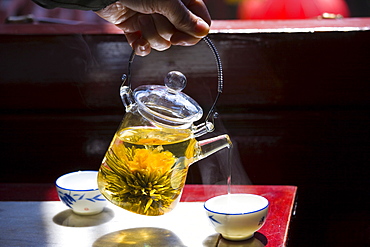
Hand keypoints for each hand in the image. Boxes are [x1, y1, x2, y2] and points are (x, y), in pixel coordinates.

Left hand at [95, 0, 210, 55]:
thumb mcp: (165, 1)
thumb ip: (184, 18)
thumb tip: (203, 32)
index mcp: (181, 1)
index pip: (200, 23)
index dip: (192, 34)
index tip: (180, 36)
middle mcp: (169, 11)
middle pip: (180, 35)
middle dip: (165, 30)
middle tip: (155, 17)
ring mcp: (152, 21)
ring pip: (163, 42)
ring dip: (150, 34)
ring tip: (140, 18)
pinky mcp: (137, 30)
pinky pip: (146, 47)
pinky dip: (141, 46)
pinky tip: (137, 39)